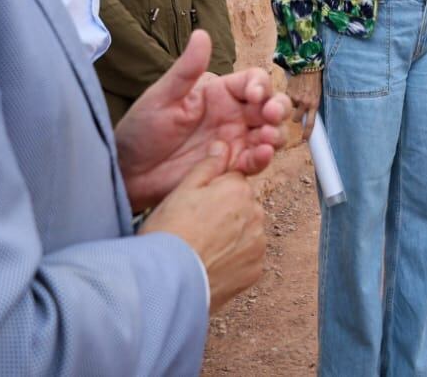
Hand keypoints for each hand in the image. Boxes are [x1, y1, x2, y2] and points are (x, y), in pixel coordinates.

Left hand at [116, 31, 291, 210]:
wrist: (129, 172)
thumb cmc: (141, 130)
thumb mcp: (162, 97)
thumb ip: (186, 69)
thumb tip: (202, 34)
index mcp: (220, 93)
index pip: (254, 81)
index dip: (261, 86)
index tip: (253, 96)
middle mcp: (233, 115)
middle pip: (271, 105)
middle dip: (278, 108)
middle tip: (269, 116)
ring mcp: (235, 141)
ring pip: (271, 133)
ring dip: (276, 134)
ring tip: (265, 139)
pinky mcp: (232, 166)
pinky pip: (256, 161)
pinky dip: (263, 159)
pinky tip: (259, 156)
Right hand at [141, 142, 265, 312]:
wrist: (168, 281)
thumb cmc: (169, 233)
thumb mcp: (182, 191)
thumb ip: (207, 166)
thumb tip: (223, 144)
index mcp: (239, 189)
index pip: (233, 182)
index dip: (212, 194)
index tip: (196, 208)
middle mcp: (256, 213)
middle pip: (242, 207)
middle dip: (225, 215)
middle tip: (196, 230)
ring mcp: (258, 243)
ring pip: (246, 232)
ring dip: (231, 238)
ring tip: (202, 249)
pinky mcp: (256, 269)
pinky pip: (247, 258)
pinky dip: (233, 260)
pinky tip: (211, 264)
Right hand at [286, 69, 322, 140]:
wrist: (307, 64)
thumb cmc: (315, 80)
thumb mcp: (317, 93)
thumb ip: (312, 104)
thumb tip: (308, 116)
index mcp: (314, 103)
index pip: (311, 123)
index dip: (307, 132)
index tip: (304, 139)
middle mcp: (305, 103)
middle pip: (296, 119)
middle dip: (296, 115)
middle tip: (298, 108)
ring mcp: (295, 98)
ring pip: (289, 109)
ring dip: (291, 105)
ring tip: (296, 95)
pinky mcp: (287, 93)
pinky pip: (286, 99)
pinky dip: (288, 96)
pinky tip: (293, 89)